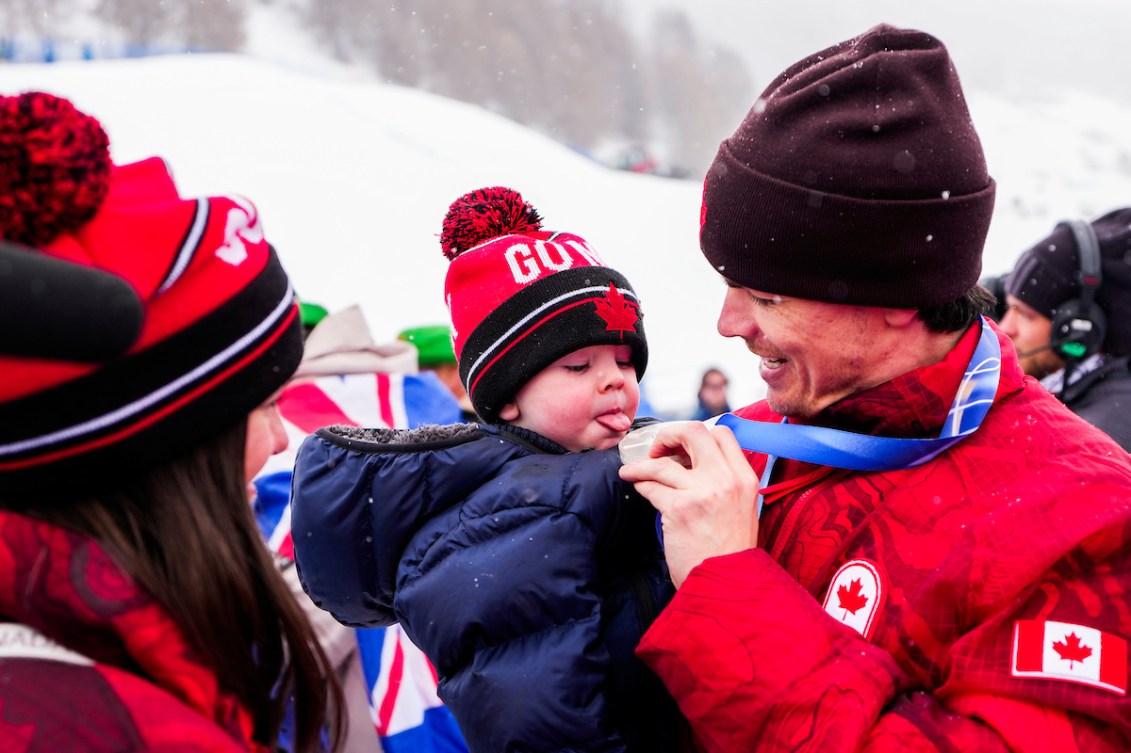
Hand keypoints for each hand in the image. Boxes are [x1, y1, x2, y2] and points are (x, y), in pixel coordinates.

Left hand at [619, 421, 758, 586]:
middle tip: (656, 450)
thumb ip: (725, 481)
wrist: (726, 584)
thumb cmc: (729, 551)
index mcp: (744, 477)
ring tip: (631, 472)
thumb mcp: (742, 508)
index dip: (696, 434)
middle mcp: (726, 480)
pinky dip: (640, 484)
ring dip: (641, 465)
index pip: (721, 433)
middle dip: (667, 436)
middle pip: (692, 432)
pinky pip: (651, 486)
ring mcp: (702, 493)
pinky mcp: (679, 509)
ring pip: (662, 463)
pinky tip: (637, 487)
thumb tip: (692, 461)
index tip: (681, 447)